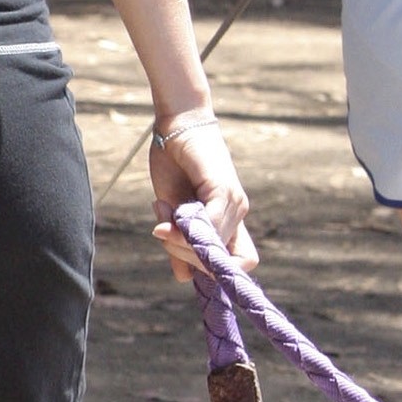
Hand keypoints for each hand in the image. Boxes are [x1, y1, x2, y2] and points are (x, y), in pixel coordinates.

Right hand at [148, 119, 255, 284]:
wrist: (176, 123)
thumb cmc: (173, 162)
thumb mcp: (172, 211)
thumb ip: (180, 243)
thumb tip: (183, 278)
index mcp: (229, 220)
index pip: (241, 262)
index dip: (214, 271)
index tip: (180, 256)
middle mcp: (238, 213)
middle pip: (220, 263)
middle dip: (185, 256)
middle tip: (159, 227)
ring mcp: (235, 202)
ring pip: (211, 248)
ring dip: (179, 240)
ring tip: (159, 211)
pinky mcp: (224, 190)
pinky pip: (209, 229)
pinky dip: (185, 230)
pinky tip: (166, 213)